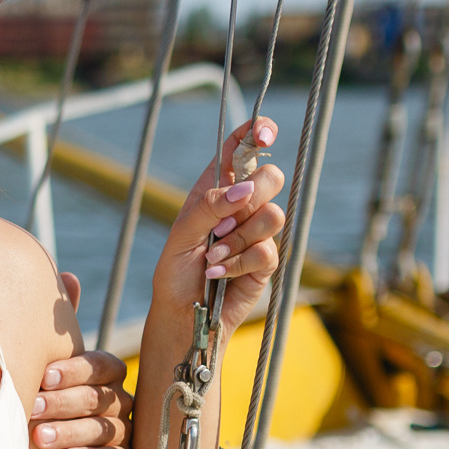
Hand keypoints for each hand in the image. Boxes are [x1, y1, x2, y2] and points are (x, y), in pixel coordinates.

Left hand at [31, 272, 131, 448]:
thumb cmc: (44, 396)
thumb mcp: (48, 364)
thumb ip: (57, 328)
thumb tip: (69, 276)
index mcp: (105, 372)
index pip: (103, 366)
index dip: (75, 371)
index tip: (43, 377)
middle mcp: (120, 400)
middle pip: (101, 398)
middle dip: (63, 403)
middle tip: (30, 408)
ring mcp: (124, 432)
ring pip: (107, 429)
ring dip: (71, 432)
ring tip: (39, 437)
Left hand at [159, 118, 287, 333]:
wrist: (184, 315)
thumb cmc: (175, 273)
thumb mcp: (181, 235)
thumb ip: (209, 207)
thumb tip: (244, 188)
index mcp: (215, 189)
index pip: (242, 150)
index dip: (257, 133)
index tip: (265, 133)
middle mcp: (240, 206)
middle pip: (272, 177)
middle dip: (253, 196)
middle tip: (221, 224)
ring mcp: (256, 232)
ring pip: (273, 215)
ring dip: (238, 239)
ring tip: (211, 256)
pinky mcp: (266, 260)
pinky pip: (267, 250)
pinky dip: (238, 263)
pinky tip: (218, 274)